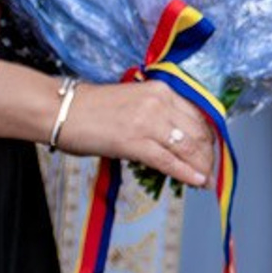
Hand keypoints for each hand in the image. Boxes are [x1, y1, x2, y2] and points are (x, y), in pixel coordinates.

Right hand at [62, 83, 216, 187]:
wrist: (60, 110)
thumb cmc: (92, 108)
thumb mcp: (135, 101)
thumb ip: (159, 115)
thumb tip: (178, 139)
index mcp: (163, 90)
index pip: (199, 116)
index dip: (209, 137)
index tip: (211, 151)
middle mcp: (161, 103)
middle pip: (199, 133)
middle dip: (208, 155)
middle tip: (210, 170)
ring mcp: (149, 122)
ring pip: (189, 148)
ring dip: (201, 167)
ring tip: (205, 180)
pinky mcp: (134, 142)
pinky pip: (169, 160)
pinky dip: (187, 173)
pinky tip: (197, 182)